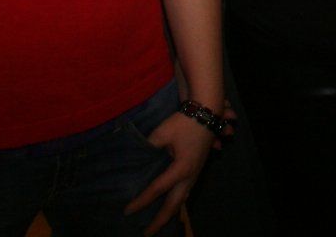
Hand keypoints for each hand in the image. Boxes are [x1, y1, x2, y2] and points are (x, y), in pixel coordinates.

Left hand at [123, 110, 216, 234]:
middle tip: (148, 233)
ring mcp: (196, 172)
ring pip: (183, 198)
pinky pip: (187, 190)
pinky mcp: (197, 167)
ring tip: (159, 222)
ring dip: (171, 211)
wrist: (208, 110)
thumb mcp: (162, 133)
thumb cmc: (185, 121)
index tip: (128, 211)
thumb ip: (149, 147)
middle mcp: (190, 174)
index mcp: (181, 168)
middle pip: (174, 203)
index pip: (157, 189)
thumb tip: (137, 158)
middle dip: (161, 220)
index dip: (141, 201)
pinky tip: (172, 203)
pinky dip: (178, 200)